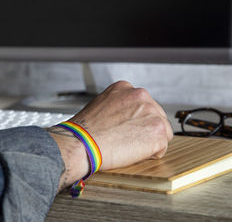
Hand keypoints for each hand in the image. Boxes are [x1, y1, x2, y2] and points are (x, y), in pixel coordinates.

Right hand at [48, 81, 172, 190]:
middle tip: (125, 140)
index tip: (124, 128)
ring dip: (147, 142)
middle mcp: (140, 95)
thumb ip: (116, 107)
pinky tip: (130, 152)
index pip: (141, 105)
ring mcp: (151, 112)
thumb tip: (124, 117)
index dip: (133, 120)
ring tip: (126, 146)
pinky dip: (149, 154)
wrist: (82, 143)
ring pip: (160, 132)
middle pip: (154, 116)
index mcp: (124, 88)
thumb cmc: (84, 131)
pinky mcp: (158, 131)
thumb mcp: (99, 106)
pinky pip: (161, 148)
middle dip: (143, 130)